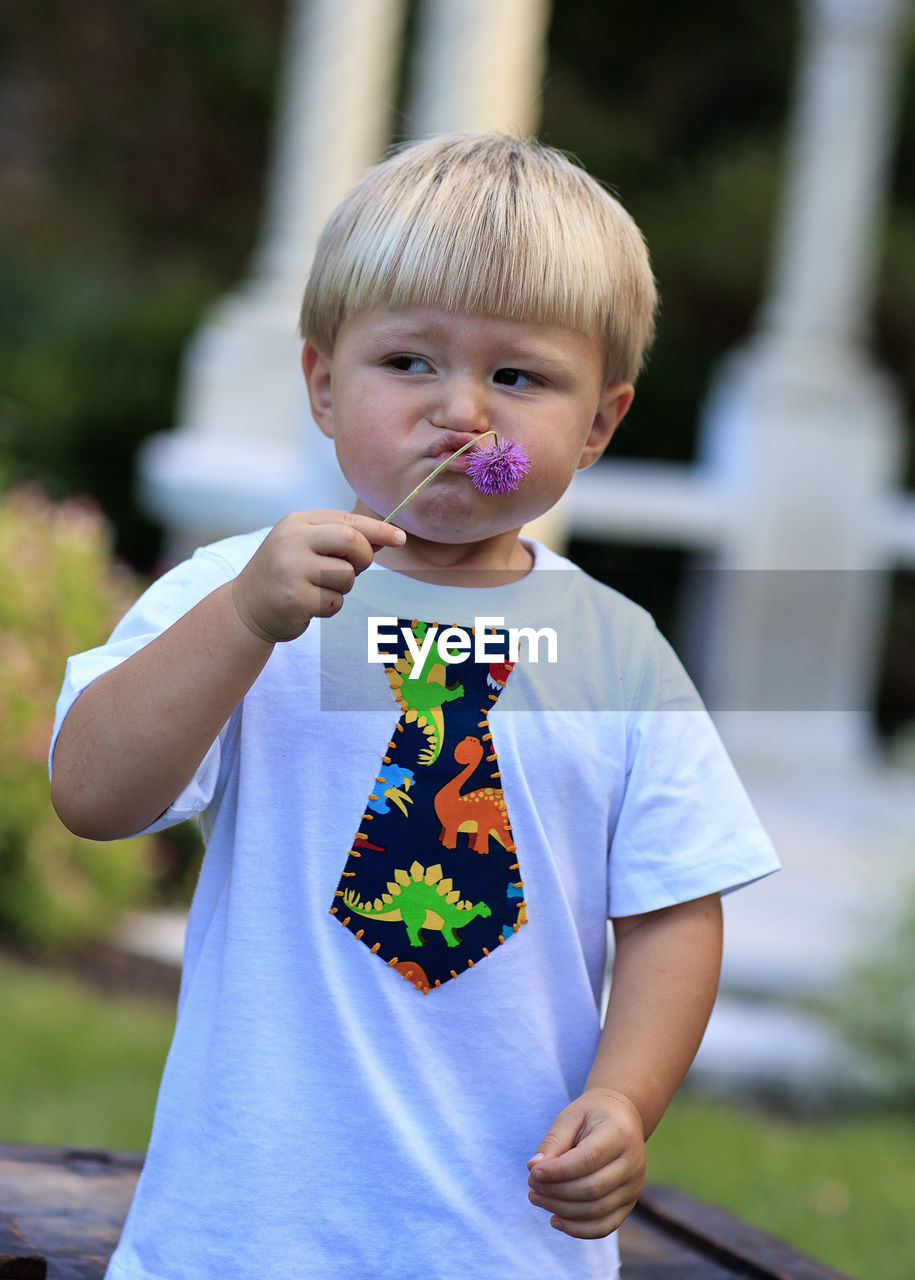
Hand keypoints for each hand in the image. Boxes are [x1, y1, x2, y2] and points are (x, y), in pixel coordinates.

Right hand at [231, 509, 404, 642]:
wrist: (246, 607)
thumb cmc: (286, 573)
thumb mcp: (307, 546)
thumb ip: (342, 538)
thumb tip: (389, 535)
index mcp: (297, 523)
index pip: (348, 521)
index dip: (379, 530)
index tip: (401, 538)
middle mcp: (291, 541)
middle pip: (352, 541)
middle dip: (364, 558)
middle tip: (356, 569)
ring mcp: (290, 570)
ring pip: (346, 576)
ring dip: (343, 587)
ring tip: (320, 588)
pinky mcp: (293, 599)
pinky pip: (334, 602)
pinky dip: (330, 606)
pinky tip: (309, 604)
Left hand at [527, 1089, 646, 1238]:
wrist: (622, 1118)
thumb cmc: (591, 1115)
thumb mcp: (570, 1117)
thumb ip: (553, 1142)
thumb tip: (534, 1169)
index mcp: (619, 1134)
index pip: (588, 1160)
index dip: (558, 1171)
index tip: (533, 1173)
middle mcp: (633, 1163)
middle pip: (592, 1189)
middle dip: (556, 1192)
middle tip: (531, 1187)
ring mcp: (634, 1186)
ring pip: (597, 1210)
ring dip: (562, 1210)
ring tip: (537, 1198)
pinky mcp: (629, 1203)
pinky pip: (605, 1226)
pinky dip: (579, 1229)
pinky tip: (556, 1220)